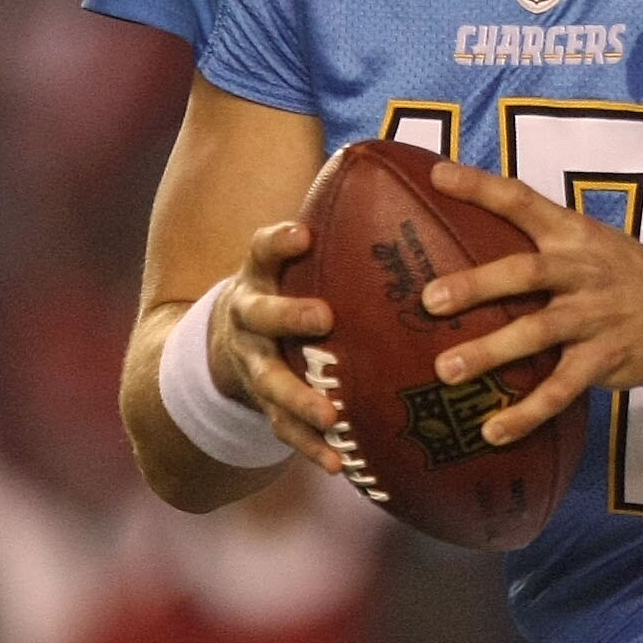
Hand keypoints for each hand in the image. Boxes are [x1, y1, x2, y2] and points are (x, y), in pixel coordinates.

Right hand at [205, 221, 342, 472]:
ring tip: (331, 414)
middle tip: (323, 318)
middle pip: (261, 314)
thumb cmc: (290, 287)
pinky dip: (311, 446)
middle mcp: (249, 316)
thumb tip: (420, 178)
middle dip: (290, 315)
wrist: (222, 347)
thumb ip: (342, 228)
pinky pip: (285, 429)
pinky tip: (341, 464)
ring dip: (299, 398)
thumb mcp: (299, 257)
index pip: (263, 248)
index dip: (279, 239)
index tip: (302, 231)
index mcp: (261, 273)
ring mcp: (253, 364)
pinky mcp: (263, 405)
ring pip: (270, 381)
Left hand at [420, 161, 642, 445]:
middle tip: (431, 299)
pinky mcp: (606, 361)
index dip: (481, 186)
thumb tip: (466, 235)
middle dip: (478, 285)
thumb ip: (539, 241)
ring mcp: (596, 318)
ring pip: (539, 333)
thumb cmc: (627, 277)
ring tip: (447, 370)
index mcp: (574, 235)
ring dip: (490, 352)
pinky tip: (491, 430)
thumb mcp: (592, 243)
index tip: (438, 173)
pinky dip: (526, 413)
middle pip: (527, 273)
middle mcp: (583, 272)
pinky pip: (560, 390)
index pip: (523, 201)